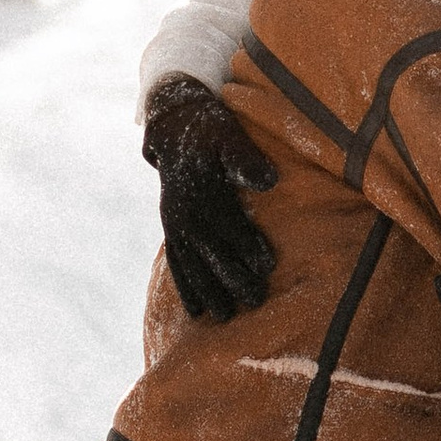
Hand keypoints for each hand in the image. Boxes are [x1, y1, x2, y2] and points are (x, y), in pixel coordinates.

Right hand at [142, 73, 277, 320]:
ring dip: (208, 290)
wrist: (173, 124)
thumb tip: (268, 180)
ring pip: (192, 263)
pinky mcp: (171, 229)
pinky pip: (176, 262)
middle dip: (231, 277)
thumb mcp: (227, 133)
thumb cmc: (209, 129)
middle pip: (210, 251)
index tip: (267, 266)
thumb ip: (244, 157)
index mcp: (200, 190)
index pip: (227, 223)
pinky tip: (195, 310)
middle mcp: (183, 212)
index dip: (246, 244)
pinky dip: (185, 286)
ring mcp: (174, 223)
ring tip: (225, 316)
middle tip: (255, 301)